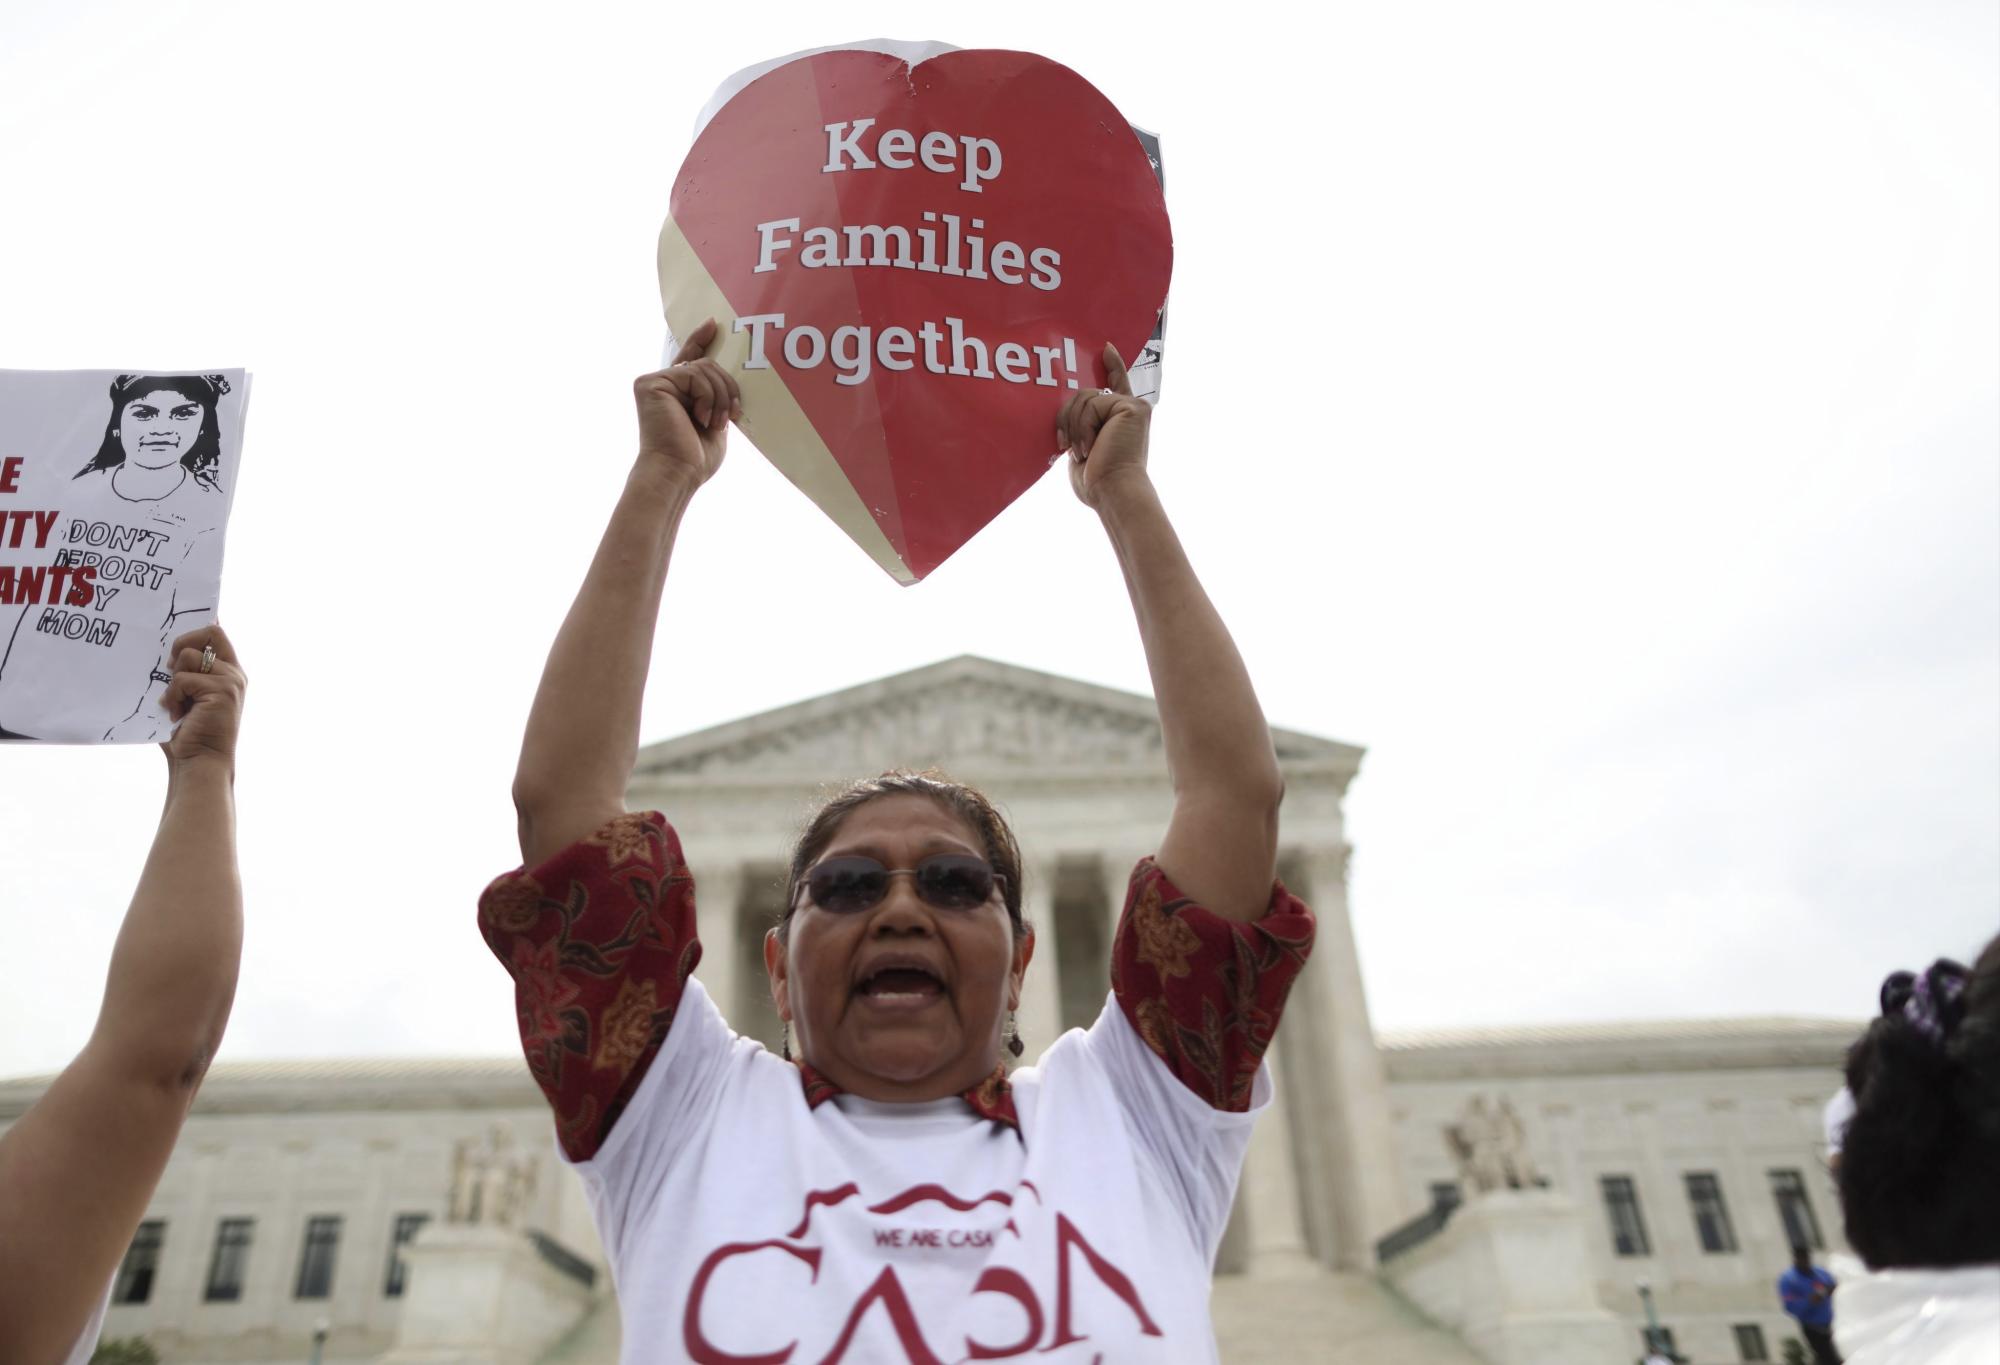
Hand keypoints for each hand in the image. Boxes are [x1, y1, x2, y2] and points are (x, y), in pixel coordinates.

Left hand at [157, 624, 244, 769]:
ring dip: (173, 680)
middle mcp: (234, 673)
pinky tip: (177, 713)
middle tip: (171, 667)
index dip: (199, 626)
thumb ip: (186, 674)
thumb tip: (172, 650)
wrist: (198, 762)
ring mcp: (231, 681)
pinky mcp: (223, 690)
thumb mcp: (187, 697)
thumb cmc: (188, 734)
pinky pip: (183, 678)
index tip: (178, 638)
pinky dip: (173, 695)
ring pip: (190, 656)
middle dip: (183, 643)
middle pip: (211, 631)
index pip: (218, 634)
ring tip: (176, 703)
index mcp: (229, 673)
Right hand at [634, 318, 742, 490]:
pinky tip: (701, 417)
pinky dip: (707, 396)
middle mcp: (661, 382)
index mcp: (675, 392)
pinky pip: (693, 374)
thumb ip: (715, 397)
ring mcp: (654, 381)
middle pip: (707, 364)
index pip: (690, 359)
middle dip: (727, 388)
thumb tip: (729, 379)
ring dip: (720, 396)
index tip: (714, 325)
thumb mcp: (714, 420)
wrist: (677, 472)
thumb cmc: (695, 457)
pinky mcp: (651, 383)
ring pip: (704, 368)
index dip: (700, 340)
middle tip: (732, 415)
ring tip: (715, 422)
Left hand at [1057, 343, 1151, 508]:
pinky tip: (1090, 446)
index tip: (1106, 348)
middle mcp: (1131, 409)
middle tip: (1066, 445)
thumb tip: (1065, 415)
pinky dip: (1084, 426)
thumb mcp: (1084, 447)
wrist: (1114, 491)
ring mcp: (1133, 406)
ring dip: (1074, 426)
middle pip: (1085, 393)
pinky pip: (1092, 403)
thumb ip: (1082, 426)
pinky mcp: (1132, 406)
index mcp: (1121, 419)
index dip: (1112, 364)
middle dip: (1067, 417)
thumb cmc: (1098, 481)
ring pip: (1085, 397)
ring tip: (1082, 451)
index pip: (1116, 384)